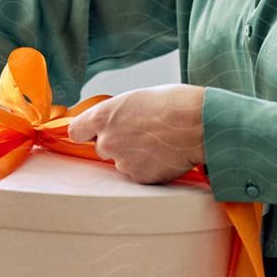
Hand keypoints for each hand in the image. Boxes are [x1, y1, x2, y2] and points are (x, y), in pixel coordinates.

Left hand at [66, 84, 206, 184]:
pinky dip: (150, 168)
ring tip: (159, 143)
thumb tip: (115, 123)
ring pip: (123, 162)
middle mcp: (108, 141)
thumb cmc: (174, 104)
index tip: (94, 133)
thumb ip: (118, 114)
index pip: (76, 131)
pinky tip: (165, 155)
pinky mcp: (140, 178)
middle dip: (118, 144)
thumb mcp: (137, 99)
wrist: (200, 124)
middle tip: (142, 135)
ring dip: (136, 156)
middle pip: (102, 148)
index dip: (87, 132)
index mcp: (103, 116)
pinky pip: (139, 174)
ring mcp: (123, 162)